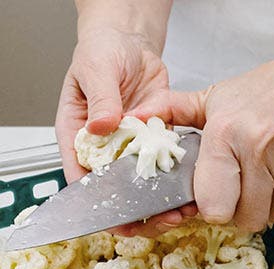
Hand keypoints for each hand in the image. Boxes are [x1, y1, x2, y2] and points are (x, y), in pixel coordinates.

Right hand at [55, 27, 192, 234]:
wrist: (130, 41)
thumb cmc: (103, 52)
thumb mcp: (96, 71)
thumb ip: (101, 99)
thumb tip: (102, 126)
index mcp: (80, 136)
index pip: (84, 180)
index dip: (101, 205)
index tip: (121, 221)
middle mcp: (107, 149)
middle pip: (119, 192)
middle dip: (140, 211)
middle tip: (162, 219)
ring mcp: (133, 148)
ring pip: (146, 186)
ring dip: (163, 202)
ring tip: (183, 211)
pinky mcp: (157, 141)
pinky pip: (166, 166)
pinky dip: (179, 181)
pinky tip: (193, 191)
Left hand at [160, 40, 273, 231]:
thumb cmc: (268, 88)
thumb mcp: (216, 96)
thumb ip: (172, 111)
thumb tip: (134, 120)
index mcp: (225, 133)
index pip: (214, 206)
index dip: (215, 208)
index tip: (219, 198)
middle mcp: (258, 149)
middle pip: (247, 218)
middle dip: (245, 211)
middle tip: (246, 190)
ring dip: (272, 205)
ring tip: (270, 178)